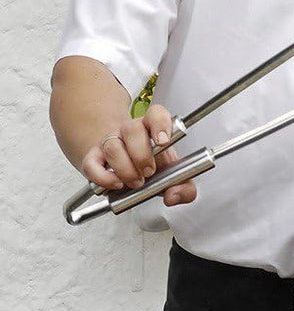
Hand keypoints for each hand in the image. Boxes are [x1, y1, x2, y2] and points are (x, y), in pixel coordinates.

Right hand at [79, 103, 197, 206]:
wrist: (129, 170)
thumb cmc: (153, 167)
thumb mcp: (174, 176)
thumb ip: (184, 188)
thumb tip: (175, 196)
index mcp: (153, 128)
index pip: (156, 114)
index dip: (160, 125)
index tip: (163, 141)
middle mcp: (130, 131)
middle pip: (132, 130)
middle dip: (141, 155)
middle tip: (148, 172)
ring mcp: (110, 141)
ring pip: (113, 147)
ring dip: (125, 169)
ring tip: (135, 182)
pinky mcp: (94, 157)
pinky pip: (92, 165)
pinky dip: (103, 178)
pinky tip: (116, 184)